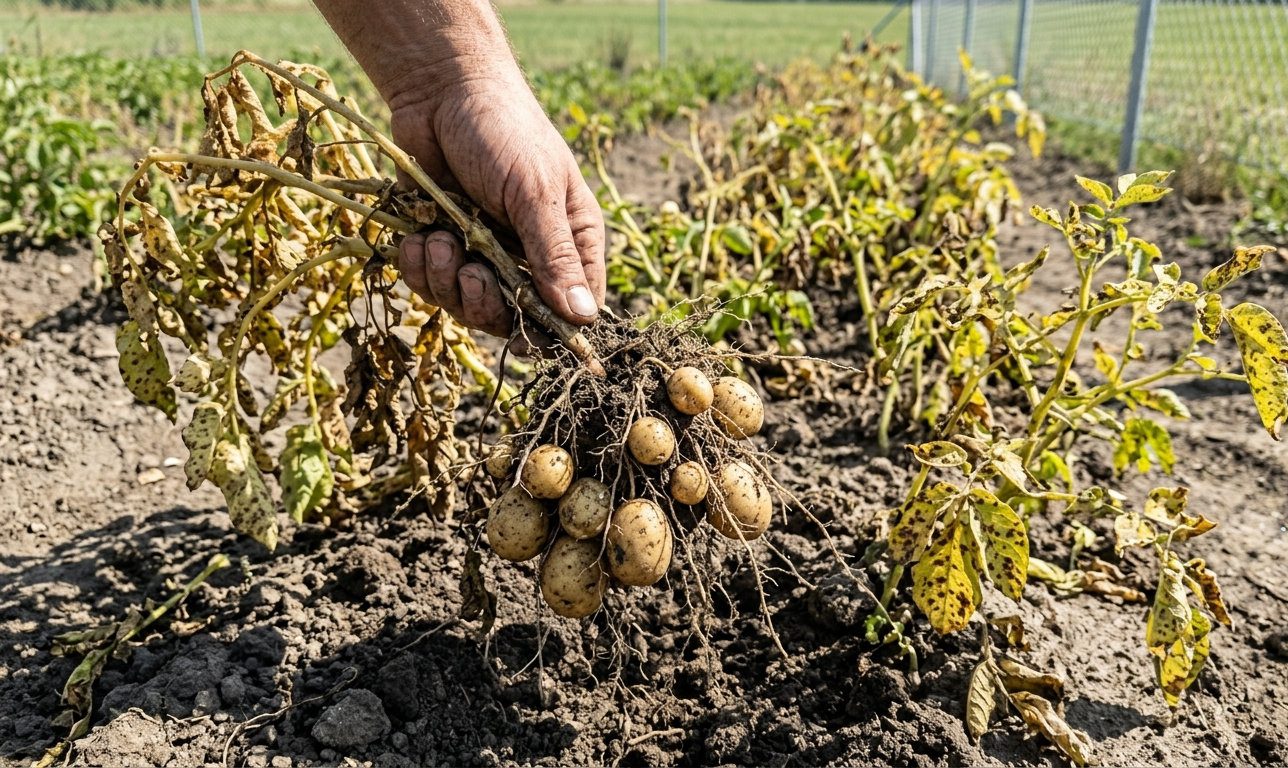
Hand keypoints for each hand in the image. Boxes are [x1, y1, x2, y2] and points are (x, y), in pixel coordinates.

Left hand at [391, 64, 604, 337]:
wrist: (439, 90)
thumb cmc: (503, 131)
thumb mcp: (534, 192)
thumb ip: (555, 255)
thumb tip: (582, 317)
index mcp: (570, 241)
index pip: (574, 310)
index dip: (551, 331)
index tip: (521, 332)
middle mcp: (529, 254)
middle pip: (515, 319)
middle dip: (485, 304)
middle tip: (470, 272)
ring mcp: (484, 252)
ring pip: (467, 306)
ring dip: (446, 282)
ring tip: (439, 239)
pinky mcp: (443, 245)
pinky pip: (431, 285)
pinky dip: (420, 269)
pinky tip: (417, 239)